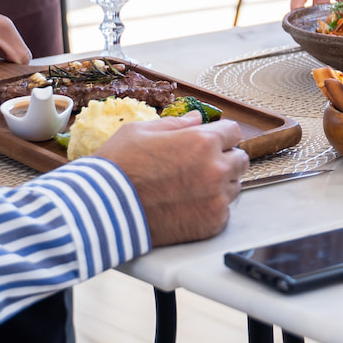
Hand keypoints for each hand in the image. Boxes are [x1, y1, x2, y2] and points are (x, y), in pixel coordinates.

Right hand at [96, 116, 248, 244]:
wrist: (103, 210)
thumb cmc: (118, 167)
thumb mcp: (141, 131)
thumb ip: (176, 124)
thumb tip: (195, 119)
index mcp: (203, 141)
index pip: (233, 131)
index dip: (220, 135)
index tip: (210, 142)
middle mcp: (216, 169)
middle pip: (240, 160)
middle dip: (224, 159)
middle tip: (199, 167)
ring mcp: (216, 198)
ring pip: (233, 186)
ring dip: (219, 185)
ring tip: (189, 188)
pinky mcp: (212, 224)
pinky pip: (224, 212)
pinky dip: (210, 209)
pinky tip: (187, 207)